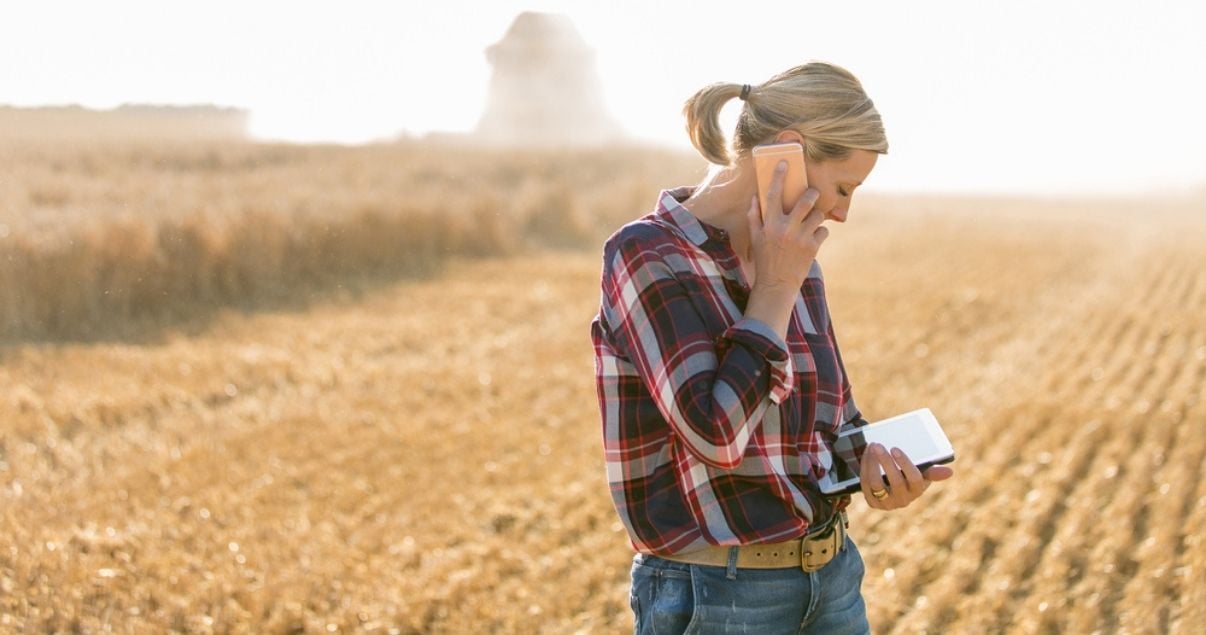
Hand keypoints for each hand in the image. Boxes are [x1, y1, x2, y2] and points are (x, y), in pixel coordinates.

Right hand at [745, 160, 826, 292]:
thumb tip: (755, 197)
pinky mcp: (813, 248)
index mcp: (770, 225)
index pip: (773, 195)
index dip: (778, 177)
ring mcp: (801, 238)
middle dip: (812, 194)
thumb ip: (754, 217)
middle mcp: (786, 229)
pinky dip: (820, 233)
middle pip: (806, 200)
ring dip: (817, 216)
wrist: (777, 285)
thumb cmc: (764, 259)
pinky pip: (824, 230)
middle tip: (812, 195)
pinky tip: (813, 239)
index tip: (783, 163)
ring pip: (818, 215)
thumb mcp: (755, 238)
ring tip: (811, 222)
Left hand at [860, 443, 953, 510]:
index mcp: (917, 490)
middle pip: (894, 481)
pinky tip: (866, 454)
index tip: (895, 449)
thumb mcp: (922, 474)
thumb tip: (950, 472)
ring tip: (872, 447)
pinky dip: (865, 467)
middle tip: (878, 445)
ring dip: (872, 463)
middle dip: (885, 462)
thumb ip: (932, 471)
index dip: (905, 464)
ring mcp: (886, 503)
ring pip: (876, 483)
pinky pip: (865, 484)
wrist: (892, 490)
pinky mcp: (872, 502)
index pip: (915, 479)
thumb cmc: (910, 477)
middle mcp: (903, 500)